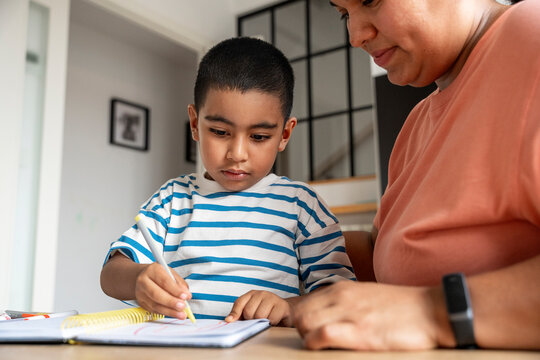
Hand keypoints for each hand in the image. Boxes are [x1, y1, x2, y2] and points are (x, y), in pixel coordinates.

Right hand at [135, 263, 190, 319]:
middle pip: (157, 294)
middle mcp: (143, 282)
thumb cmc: (160, 274)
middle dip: (171, 302)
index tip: (185, 296)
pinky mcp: (141, 303)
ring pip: (155, 305)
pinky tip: (174, 313)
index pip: (165, 282)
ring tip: (181, 314)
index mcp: (152, 270)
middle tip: (183, 306)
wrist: (144, 276)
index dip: (176, 290)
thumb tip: (186, 295)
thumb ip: (179, 283)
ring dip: (170, 311)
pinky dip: (165, 313)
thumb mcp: (171, 273)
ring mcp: (140, 293)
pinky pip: (154, 310)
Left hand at [225, 290, 292, 326]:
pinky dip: (271, 324)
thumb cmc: (266, 312)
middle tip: (258, 320)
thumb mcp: (251, 312)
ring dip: (262, 322)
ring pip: (259, 316)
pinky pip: (271, 319)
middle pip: (249, 312)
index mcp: (252, 294)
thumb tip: (228, 320)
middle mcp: (261, 293)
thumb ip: (239, 315)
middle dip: (252, 320)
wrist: (286, 311)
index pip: (239, 303)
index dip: (235, 314)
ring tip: (266, 320)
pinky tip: (274, 321)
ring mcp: (272, 298)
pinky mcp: (282, 306)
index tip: (230, 321)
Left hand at [294, 281, 444, 349]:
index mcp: (340, 288)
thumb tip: (324, 315)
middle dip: (302, 331)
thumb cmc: (400, 308)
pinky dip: (317, 343)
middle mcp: (340, 296)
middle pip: (300, 315)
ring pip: (305, 323)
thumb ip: (343, 302)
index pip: (302, 304)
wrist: (431, 311)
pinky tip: (329, 348)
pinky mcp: (359, 331)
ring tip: (325, 347)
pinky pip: (321, 335)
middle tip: (316, 342)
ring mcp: (349, 312)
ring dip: (308, 338)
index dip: (302, 321)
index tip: (310, 333)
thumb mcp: (364, 296)